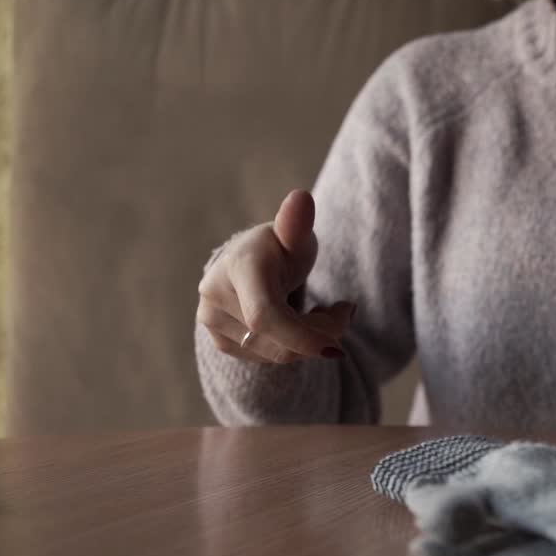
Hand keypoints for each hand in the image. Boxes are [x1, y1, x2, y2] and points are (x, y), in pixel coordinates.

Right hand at [196, 190, 355, 363]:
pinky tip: (295, 324)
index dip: (302, 337)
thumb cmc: (280, 247)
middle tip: (343, 312)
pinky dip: (292, 347)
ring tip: (317, 312)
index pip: (266, 316)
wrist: (249, 260)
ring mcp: (212, 321)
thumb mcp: (294, 235)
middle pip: (279, 342)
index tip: (336, 347)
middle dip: (321, 334)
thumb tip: (301, 197)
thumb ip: (297, 224)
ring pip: (276, 354)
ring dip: (309, 341)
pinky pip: (267, 358)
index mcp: (239, 266)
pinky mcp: (220, 341)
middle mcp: (216, 295)